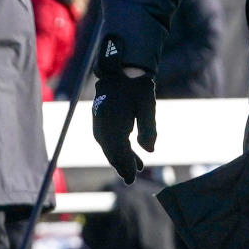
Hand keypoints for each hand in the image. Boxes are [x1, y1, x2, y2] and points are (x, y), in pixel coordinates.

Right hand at [92, 67, 156, 182]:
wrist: (119, 69)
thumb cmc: (136, 86)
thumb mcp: (147, 105)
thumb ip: (149, 128)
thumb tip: (149, 151)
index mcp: (114, 124)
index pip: (119, 152)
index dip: (125, 168)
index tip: (132, 179)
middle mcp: (103, 126)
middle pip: (112, 153)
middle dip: (122, 166)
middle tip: (132, 179)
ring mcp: (99, 124)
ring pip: (109, 147)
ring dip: (120, 158)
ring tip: (137, 167)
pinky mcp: (100, 121)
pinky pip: (107, 140)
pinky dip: (116, 148)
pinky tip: (129, 151)